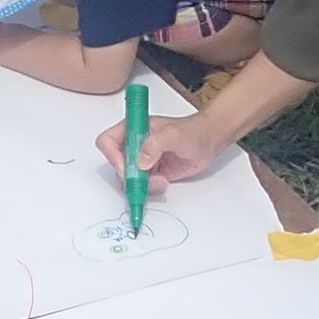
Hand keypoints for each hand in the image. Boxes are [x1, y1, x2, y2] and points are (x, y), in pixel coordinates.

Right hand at [97, 108, 233, 188]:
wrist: (210, 142)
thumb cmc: (193, 131)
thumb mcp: (174, 134)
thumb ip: (155, 144)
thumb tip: (140, 161)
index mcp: (133, 128)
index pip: (108, 141)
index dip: (111, 155)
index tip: (125, 166)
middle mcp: (134, 145)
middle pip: (116, 165)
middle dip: (129, 176)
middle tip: (145, 180)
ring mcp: (142, 161)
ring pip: (128, 179)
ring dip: (141, 185)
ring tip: (160, 180)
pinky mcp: (152, 174)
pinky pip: (142, 187)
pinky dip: (150, 189)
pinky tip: (164, 182)